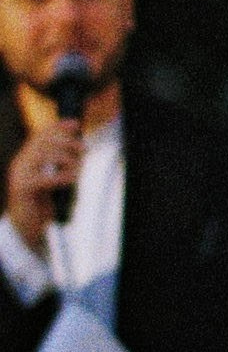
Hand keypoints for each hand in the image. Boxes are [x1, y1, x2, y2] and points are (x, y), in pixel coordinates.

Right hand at [7, 124, 82, 255]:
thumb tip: (79, 148)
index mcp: (25, 159)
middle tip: (84, 149)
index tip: (75, 124)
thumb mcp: (50, 179)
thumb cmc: (40, 203)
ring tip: (79, 168)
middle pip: (44, 143)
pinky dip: (62, 177)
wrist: (24, 227)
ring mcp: (19, 176)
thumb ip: (58, 164)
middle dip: (67, 142)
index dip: (58, 127)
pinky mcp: (23, 190)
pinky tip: (73, 180)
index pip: (40, 135)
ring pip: (44, 157)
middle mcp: (20, 164)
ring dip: (67, 159)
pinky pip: (45, 178)